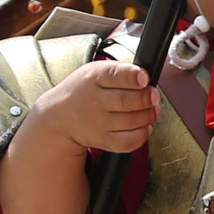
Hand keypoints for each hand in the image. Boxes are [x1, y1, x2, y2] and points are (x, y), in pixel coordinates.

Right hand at [32, 59, 160, 154]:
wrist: (60, 116)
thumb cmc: (86, 90)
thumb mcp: (97, 71)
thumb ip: (123, 72)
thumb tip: (148, 79)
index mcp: (94, 78)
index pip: (114, 75)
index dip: (132, 76)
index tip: (144, 78)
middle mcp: (95, 101)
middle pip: (128, 100)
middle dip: (147, 98)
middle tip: (153, 96)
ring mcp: (98, 123)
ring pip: (133, 121)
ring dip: (149, 115)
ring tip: (151, 109)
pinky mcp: (103, 140)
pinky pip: (130, 141)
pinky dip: (143, 134)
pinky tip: (143, 126)